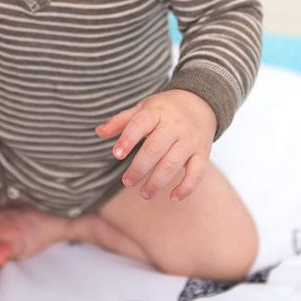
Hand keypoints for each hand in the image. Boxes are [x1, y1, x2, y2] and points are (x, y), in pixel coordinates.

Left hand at [95, 89, 215, 201]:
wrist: (201, 103)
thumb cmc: (165, 109)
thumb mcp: (143, 108)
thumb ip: (121, 121)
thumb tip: (98, 132)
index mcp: (157, 112)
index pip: (140, 124)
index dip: (127, 139)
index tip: (116, 154)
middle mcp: (174, 126)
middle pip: (155, 148)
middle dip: (139, 168)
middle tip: (127, 182)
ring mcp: (190, 140)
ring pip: (173, 164)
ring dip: (157, 182)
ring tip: (144, 193)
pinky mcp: (202, 153)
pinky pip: (197, 173)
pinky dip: (186, 188)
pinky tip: (173, 198)